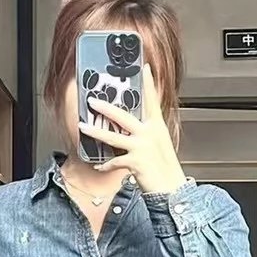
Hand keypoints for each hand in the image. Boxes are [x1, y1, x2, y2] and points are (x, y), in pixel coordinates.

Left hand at [80, 64, 186, 195]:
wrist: (173, 189)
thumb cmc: (165, 167)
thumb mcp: (159, 144)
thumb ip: (146, 132)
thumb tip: (131, 126)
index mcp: (157, 126)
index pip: (152, 100)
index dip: (148, 82)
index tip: (144, 67)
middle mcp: (150, 134)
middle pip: (124, 116)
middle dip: (106, 108)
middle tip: (93, 101)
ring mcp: (143, 147)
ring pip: (114, 137)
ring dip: (96, 132)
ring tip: (83, 127)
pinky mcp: (136, 162)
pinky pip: (115, 161)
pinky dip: (106, 164)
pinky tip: (99, 165)